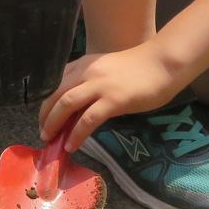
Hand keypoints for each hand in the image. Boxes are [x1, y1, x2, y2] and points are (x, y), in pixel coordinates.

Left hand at [40, 43, 183, 149]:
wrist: (164, 63)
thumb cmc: (141, 69)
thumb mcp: (108, 71)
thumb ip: (92, 84)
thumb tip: (79, 110)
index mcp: (84, 64)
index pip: (57, 83)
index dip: (48, 103)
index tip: (45, 118)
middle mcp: (87, 72)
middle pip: (56, 94)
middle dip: (45, 115)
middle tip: (43, 134)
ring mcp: (100, 85)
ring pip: (66, 104)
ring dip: (54, 124)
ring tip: (50, 140)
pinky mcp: (113, 100)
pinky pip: (87, 119)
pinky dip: (76, 134)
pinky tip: (71, 145)